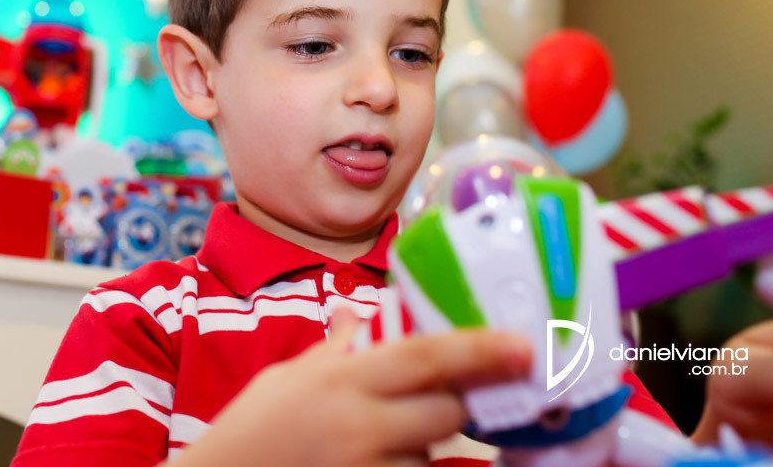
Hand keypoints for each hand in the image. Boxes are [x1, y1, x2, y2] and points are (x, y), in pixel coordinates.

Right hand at [177, 311, 530, 466]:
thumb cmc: (249, 436)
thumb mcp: (289, 380)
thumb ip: (337, 352)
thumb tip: (358, 319)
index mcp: (339, 380)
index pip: (426, 357)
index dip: (481, 351)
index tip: (523, 348)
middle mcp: (358, 427)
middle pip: (446, 413)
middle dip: (451, 407)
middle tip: (430, 403)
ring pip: (431, 457)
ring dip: (419, 448)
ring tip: (373, 444)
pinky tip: (372, 462)